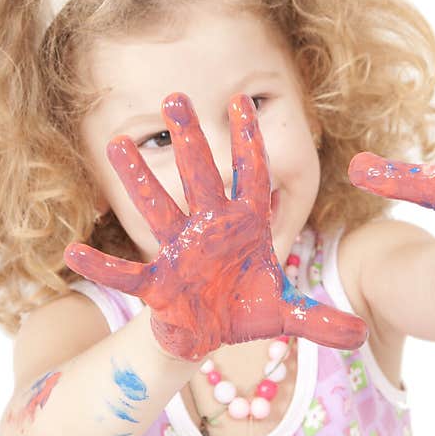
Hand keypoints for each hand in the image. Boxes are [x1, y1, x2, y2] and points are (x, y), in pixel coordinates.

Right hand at [65, 92, 367, 360]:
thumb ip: (320, 320)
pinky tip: (73, 255)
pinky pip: (127, 276)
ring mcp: (181, 254)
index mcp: (245, 229)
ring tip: (116, 146)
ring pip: (158, 210)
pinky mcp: (159, 285)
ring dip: (139, 181)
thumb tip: (361, 338)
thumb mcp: (286, 314)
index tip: (245, 102)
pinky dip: (103, 268)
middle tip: (175, 97)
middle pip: (200, 179)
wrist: (215, 331)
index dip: (248, 144)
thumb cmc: (247, 309)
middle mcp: (210, 231)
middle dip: (189, 141)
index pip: (251, 179)